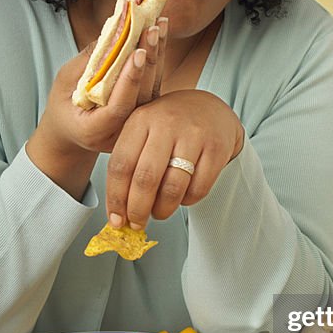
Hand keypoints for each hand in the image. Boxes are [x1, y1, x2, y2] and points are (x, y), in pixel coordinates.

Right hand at [26, 23, 165, 196]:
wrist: (72, 133)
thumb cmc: (64, 105)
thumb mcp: (63, 83)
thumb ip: (86, 63)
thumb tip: (112, 34)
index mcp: (96, 131)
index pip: (119, 106)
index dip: (131, 79)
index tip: (138, 52)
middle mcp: (122, 131)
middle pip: (142, 95)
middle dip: (149, 58)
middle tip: (152, 28)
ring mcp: (137, 124)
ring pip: (153, 88)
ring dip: (158, 54)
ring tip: (159, 24)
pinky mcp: (146, 112)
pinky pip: (154, 85)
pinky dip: (156, 59)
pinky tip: (159, 37)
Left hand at [104, 90, 244, 227]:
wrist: (210, 108)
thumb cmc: (169, 127)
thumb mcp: (143, 131)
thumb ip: (128, 164)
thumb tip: (118, 213)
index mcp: (140, 120)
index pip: (121, 165)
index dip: (116, 198)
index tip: (116, 220)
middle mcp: (166, 124)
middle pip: (145, 178)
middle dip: (138, 209)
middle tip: (137, 223)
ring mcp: (194, 135)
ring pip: (173, 187)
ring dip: (163, 209)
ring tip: (160, 212)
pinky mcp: (217, 148)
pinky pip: (199, 188)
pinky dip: (187, 201)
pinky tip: (182, 198)